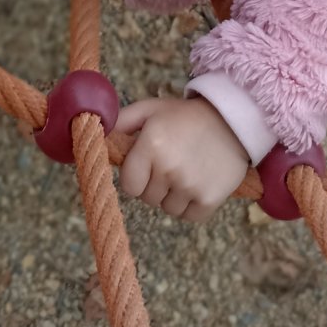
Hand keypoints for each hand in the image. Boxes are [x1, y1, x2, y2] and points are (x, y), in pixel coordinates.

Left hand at [113, 95, 249, 222]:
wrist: (233, 120)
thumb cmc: (185, 116)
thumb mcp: (151, 109)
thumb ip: (120, 121)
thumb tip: (94, 135)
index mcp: (150, 145)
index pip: (129, 185)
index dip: (137, 177)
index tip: (147, 165)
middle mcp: (168, 168)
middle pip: (148, 198)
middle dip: (155, 184)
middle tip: (172, 162)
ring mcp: (189, 186)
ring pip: (168, 209)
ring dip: (174, 195)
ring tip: (187, 169)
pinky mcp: (209, 199)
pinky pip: (189, 217)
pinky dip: (193, 205)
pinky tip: (199, 181)